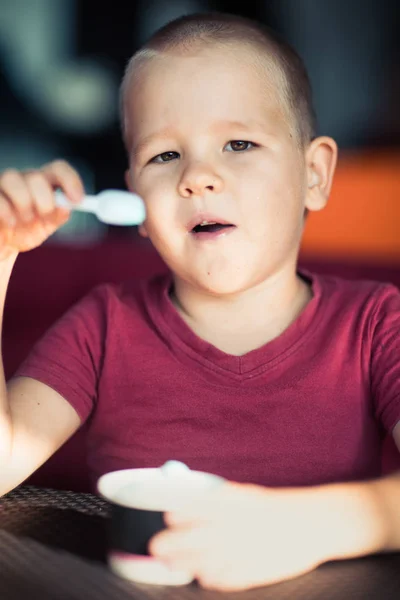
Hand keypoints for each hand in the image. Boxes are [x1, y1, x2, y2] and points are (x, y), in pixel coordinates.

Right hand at [0, 160, 83, 259]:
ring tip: (24, 221)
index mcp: (44, 183)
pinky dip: (6, 212)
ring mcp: (4, 184)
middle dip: (44, 200)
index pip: (59, 169)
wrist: (3, 244)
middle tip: (44, 216)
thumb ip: (58, 216)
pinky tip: (11, 224)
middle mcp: (24, 179)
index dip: (70, 181)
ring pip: (13, 179)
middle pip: (36, 176)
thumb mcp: (46, 226)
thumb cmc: (26, 231)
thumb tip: (66, 206)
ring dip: (23, 204)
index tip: (78, 200)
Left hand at [149, 481, 324, 591]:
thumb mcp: (250, 495)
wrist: (314, 523)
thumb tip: (191, 503)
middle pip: (200, 536)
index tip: (168, 516)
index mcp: (240, 503)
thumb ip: (223, 500)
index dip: (183, 513)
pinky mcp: (257, 570)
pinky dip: (212, 579)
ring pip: (209, 560)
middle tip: (156, 546)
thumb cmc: (278, 507)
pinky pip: (228, 578)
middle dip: (174, 542)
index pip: (204, 507)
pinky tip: (203, 577)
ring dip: (187, 563)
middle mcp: (241, 525)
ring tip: (172, 564)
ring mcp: (249, 550)